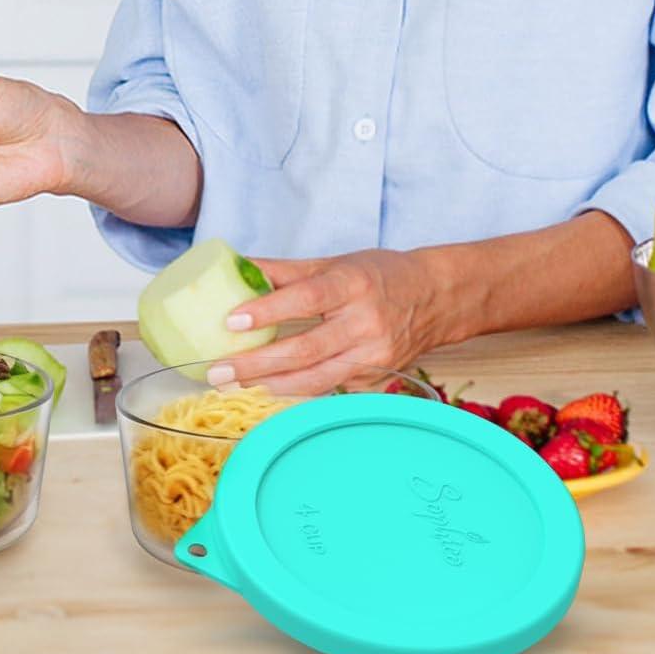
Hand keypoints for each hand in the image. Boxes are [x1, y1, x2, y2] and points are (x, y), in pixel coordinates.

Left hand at [207, 248, 447, 396]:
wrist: (437, 298)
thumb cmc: (380, 275)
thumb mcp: (333, 263)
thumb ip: (283, 271)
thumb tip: (235, 267)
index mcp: (353, 285)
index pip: (306, 299)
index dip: (267, 311)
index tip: (231, 321)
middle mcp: (366, 324)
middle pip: (305, 350)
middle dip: (257, 364)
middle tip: (217, 370)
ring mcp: (374, 357)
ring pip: (316, 379)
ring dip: (270, 386)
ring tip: (233, 385)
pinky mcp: (376, 380)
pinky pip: (329, 388)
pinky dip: (296, 390)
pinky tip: (266, 390)